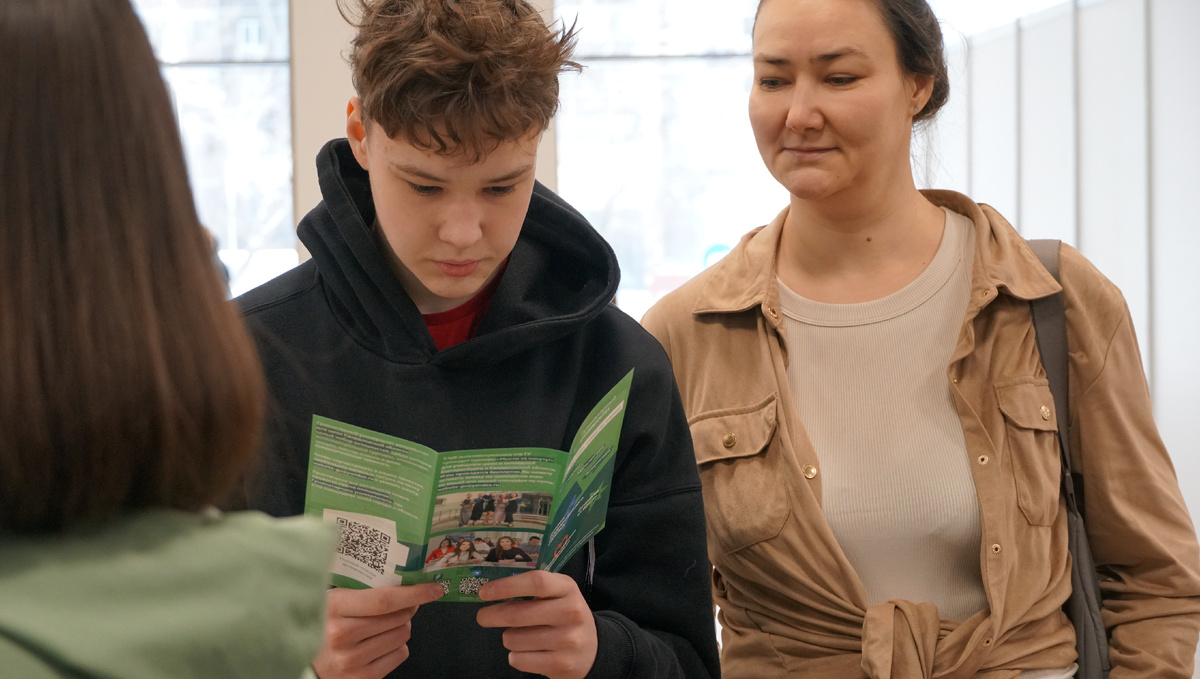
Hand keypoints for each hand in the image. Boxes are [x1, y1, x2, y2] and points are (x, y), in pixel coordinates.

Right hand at [313, 583, 443, 678]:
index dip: (413, 593)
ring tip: (386, 625)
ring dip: (402, 627)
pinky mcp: (362, 678)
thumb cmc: (321, 622)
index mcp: (334, 607)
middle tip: (404, 604)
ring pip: (402, 636)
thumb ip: (358, 586)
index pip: (384, 600)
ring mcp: (351, 660)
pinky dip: (397, 647)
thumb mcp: (330, 598)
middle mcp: (341, 635)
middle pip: (398, 618)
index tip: (433, 588)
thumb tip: (401, 573)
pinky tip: (381, 643)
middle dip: (408, 608)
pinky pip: (399, 655)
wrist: (303, 661)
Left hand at [476, 571, 596, 678]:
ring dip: (509, 638)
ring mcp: (567, 640)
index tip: (484, 592)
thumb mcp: (559, 596)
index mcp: (568, 588)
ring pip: (514, 639)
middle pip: (518, 614)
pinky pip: (519, 659)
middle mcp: (571, 612)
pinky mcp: (560, 664)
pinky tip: (529, 652)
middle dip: (492, 615)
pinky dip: (516, 656)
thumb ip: (533, 590)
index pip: (536, 582)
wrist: (594, 650)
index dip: (506, 586)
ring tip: (521, 637)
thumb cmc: (565, 617)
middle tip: (483, 617)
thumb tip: (491, 590)